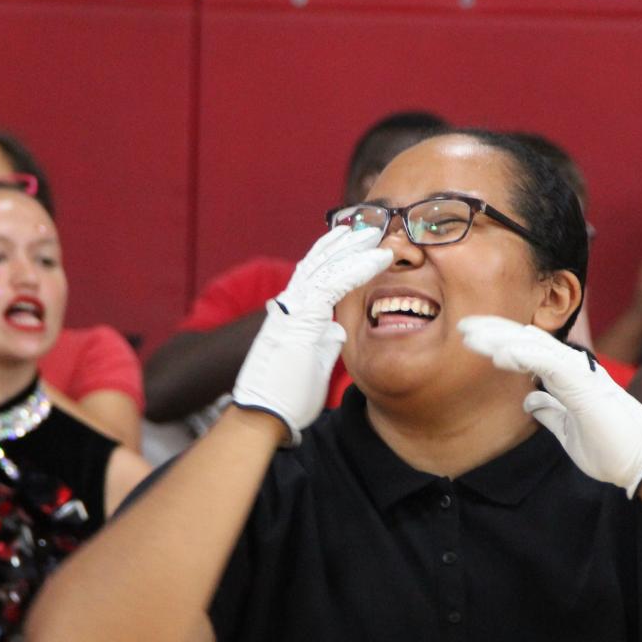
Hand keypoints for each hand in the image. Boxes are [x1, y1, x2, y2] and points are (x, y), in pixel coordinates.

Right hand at [232, 226, 391, 444]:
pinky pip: (332, 284)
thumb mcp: (312, 363)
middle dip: (344, 243)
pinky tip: (377, 260)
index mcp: (293, 314)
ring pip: (325, 265)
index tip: (357, 244)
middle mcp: (289, 305)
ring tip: (377, 235)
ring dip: (354, 248)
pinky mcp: (301, 318)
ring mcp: (292, 309)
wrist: (264, 414)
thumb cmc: (286, 396)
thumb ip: (323, 342)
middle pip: (318, 262)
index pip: (316, 275)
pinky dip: (356, 269)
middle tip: (370, 227)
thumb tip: (337, 329)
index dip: (336, 256)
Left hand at [459, 315, 641, 496]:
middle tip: (463, 327)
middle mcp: (571, 367)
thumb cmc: (608, 446)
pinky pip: (548, 362)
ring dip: (501, 339)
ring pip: (534, 344)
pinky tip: (500, 356)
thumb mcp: (566, 431)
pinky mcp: (584, 384)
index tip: (472, 339)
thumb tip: (530, 399)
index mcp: (566, 376)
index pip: (528, 349)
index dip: (501, 340)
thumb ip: (549, 410)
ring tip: (472, 339)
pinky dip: (524, 355)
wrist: (639, 462)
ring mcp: (578, 372)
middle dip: (494, 331)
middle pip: (527, 338)